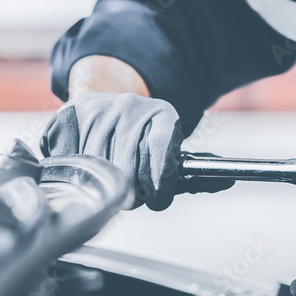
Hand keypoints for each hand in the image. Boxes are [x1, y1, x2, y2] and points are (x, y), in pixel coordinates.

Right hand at [40, 92, 230, 209]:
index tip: (158, 198)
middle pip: (126, 171)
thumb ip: (195, 172)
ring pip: (96, 169)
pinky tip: (86, 167)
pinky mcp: (69, 117)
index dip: (160, 183)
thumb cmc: (142, 135)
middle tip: (133, 194)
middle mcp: (130, 108)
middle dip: (131, 191)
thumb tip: (227, 182)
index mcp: (161, 114)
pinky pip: (69, 160)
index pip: (161, 155)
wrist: (106, 98)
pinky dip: (76, 173)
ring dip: (102, 185)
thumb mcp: (170, 146)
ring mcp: (97, 111)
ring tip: (110, 179)